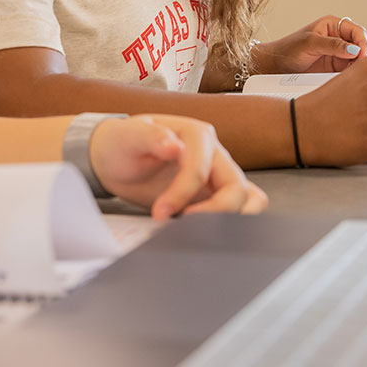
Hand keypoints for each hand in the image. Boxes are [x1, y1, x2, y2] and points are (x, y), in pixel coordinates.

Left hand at [87, 115, 267, 219]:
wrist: (117, 159)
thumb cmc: (123, 144)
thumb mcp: (127, 136)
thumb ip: (150, 137)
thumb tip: (174, 146)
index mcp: (196, 134)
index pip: (200, 171)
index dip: (181, 195)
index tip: (159, 214)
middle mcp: (215, 153)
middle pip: (235, 187)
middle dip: (212, 212)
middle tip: (182, 227)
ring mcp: (220, 174)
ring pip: (249, 199)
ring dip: (231, 219)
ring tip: (199, 230)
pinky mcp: (217, 193)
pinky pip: (244, 207)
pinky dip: (235, 222)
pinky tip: (208, 231)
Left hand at [261, 15, 366, 73]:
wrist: (275, 66)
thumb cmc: (288, 49)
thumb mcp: (310, 44)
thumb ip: (332, 45)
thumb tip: (354, 49)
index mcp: (333, 25)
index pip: (357, 31)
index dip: (363, 42)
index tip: (362, 54)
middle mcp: (339, 37)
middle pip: (362, 44)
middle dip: (365, 53)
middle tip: (361, 65)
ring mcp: (339, 53)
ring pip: (359, 57)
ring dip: (361, 64)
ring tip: (355, 72)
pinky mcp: (336, 67)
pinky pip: (351, 69)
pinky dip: (355, 73)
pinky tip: (351, 77)